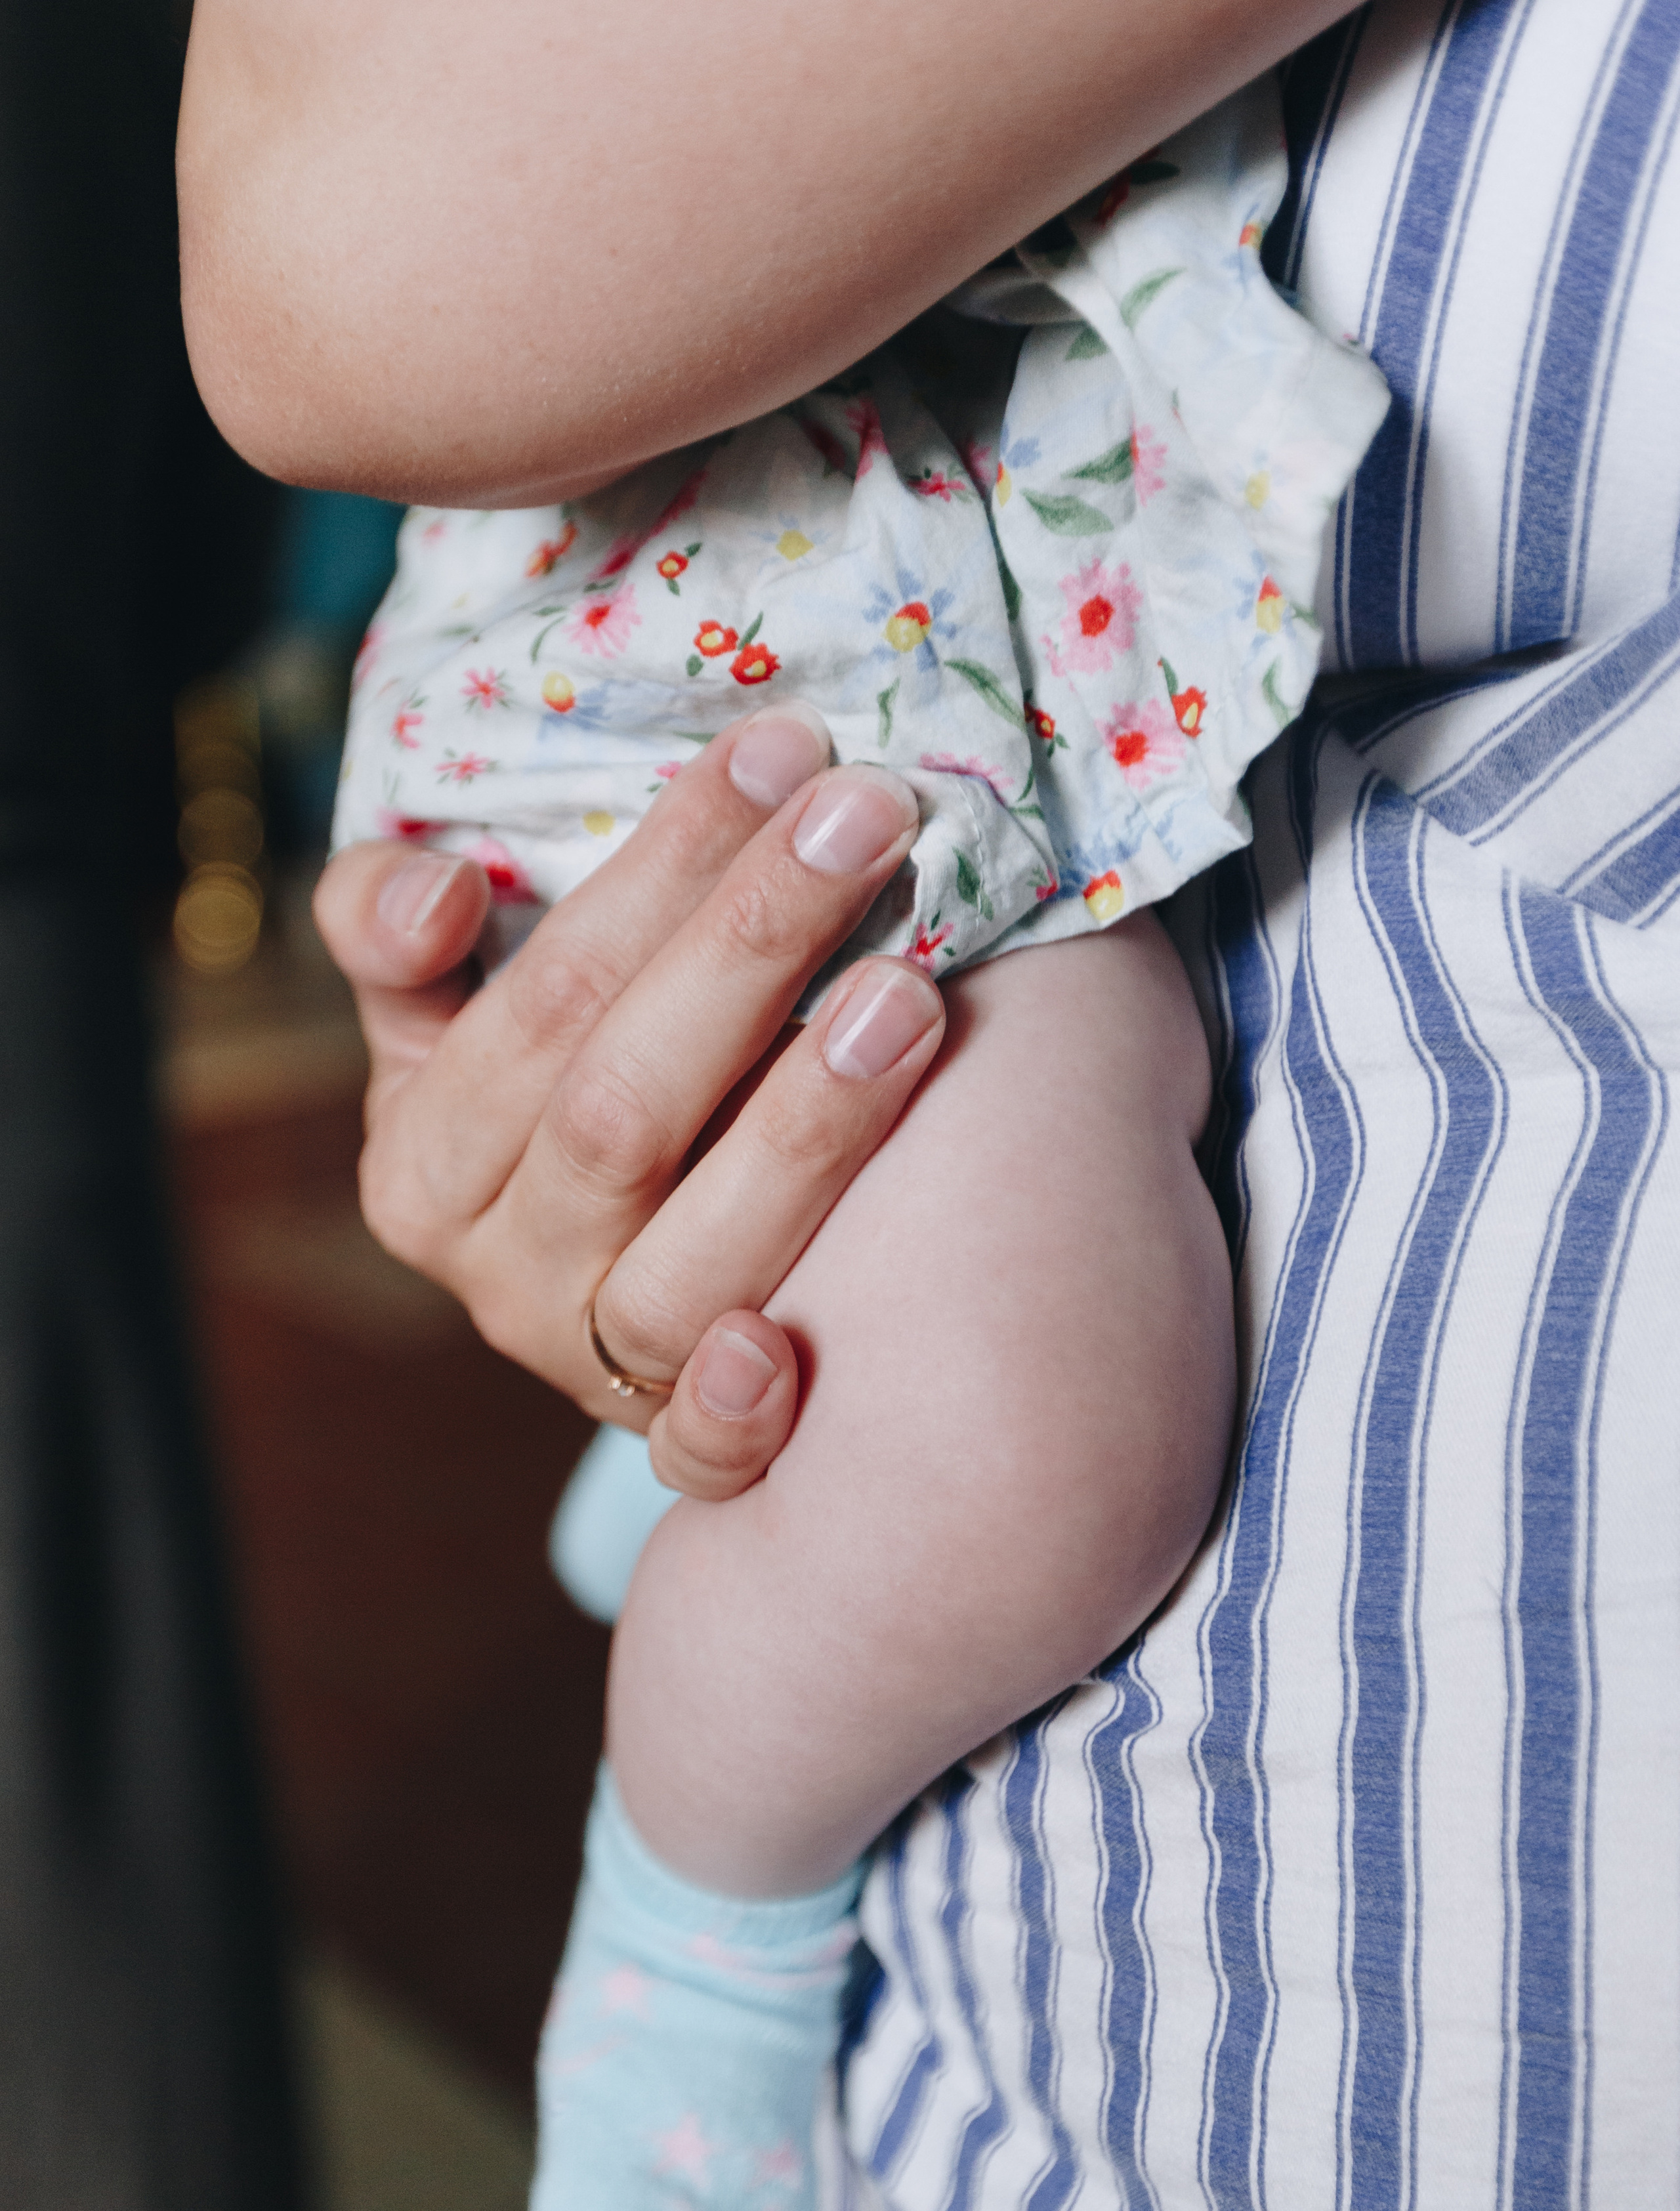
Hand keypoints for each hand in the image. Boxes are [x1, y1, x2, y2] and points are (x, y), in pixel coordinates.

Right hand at [312, 705, 945, 1497]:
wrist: (601, 1267)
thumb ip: (399, 933)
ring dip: (801, 1131)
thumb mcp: (446, 1010)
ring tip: (914, 995)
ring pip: (686, 1258)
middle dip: (751, 951)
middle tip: (873, 817)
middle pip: (625, 1108)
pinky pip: (697, 1454)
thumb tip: (431, 895)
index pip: (545, 997)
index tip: (776, 751)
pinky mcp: (668, 1438)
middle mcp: (497, 1272)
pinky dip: (735, 1416)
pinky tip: (791, 1351)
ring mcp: (587, 1362)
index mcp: (422, 1162)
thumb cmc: (554, 1089)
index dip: (660, 874)